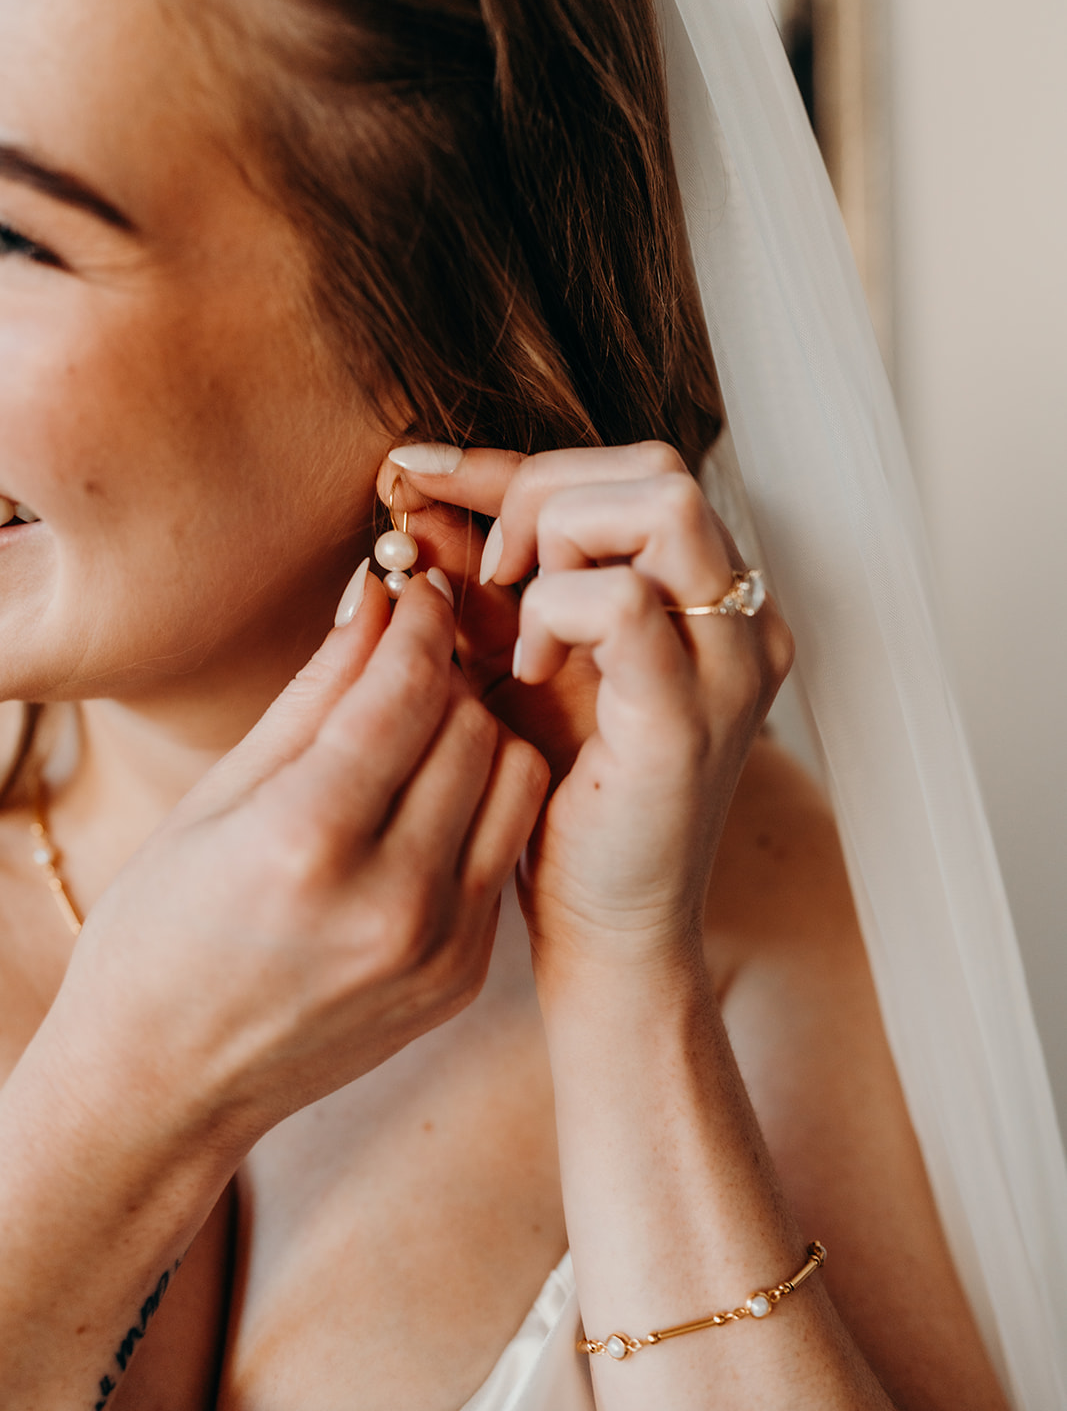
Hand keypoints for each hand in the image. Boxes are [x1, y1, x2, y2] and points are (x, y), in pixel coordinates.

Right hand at [50, 573, 548, 1145]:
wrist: (163, 1090)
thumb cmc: (159, 934)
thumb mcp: (215, 798)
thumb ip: (314, 695)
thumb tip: (378, 601)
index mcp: (307, 841)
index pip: (407, 690)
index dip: (421, 621)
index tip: (419, 592)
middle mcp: (390, 899)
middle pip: (474, 726)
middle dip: (445, 676)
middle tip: (408, 663)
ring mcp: (439, 947)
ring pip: (516, 780)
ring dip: (476, 737)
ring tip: (418, 734)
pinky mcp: (463, 976)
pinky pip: (503, 849)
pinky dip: (476, 807)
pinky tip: (421, 807)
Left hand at [381, 443, 793, 971]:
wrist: (605, 930)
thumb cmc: (559, 799)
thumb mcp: (521, 658)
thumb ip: (490, 578)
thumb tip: (415, 494)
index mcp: (710, 600)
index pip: (631, 472)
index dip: (514, 462)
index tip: (413, 470)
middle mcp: (742, 619)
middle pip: (656, 468)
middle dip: (545, 495)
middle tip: (493, 577)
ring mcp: (729, 664)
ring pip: (659, 503)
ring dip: (559, 544)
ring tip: (520, 629)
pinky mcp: (688, 717)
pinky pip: (626, 602)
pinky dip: (558, 610)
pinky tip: (530, 669)